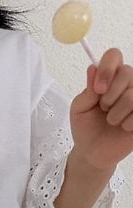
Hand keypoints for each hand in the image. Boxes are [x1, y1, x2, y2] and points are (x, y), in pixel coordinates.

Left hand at [70, 47, 132, 170]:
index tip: (98, 89)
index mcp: (110, 77)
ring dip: (116, 113)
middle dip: (109, 96)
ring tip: (111, 120)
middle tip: (103, 108)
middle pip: (127, 73)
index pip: (114, 55)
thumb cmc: (86, 127)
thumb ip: (88, 90)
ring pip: (132, 96)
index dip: (107, 69)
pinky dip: (126, 123)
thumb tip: (93, 69)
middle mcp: (127, 83)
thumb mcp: (79, 108)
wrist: (92, 152)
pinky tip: (123, 127)